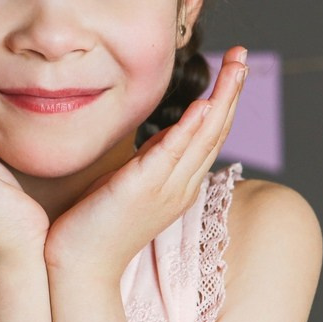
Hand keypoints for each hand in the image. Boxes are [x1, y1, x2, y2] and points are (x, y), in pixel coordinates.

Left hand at [44, 47, 248, 281]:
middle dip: (232, 90)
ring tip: (235, 67)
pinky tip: (202, 106)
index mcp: (179, 185)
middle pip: (216, 131)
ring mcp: (165, 189)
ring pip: (204, 137)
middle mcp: (180, 186)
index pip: (209, 136)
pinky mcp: (142, 190)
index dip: (224, 100)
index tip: (232, 68)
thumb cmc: (96, 228)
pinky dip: (190, 129)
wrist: (79, 267)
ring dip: (222, 99)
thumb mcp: (128, 186)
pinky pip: (172, 155)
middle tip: (243, 54)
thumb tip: (152, 141)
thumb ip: (146, 163)